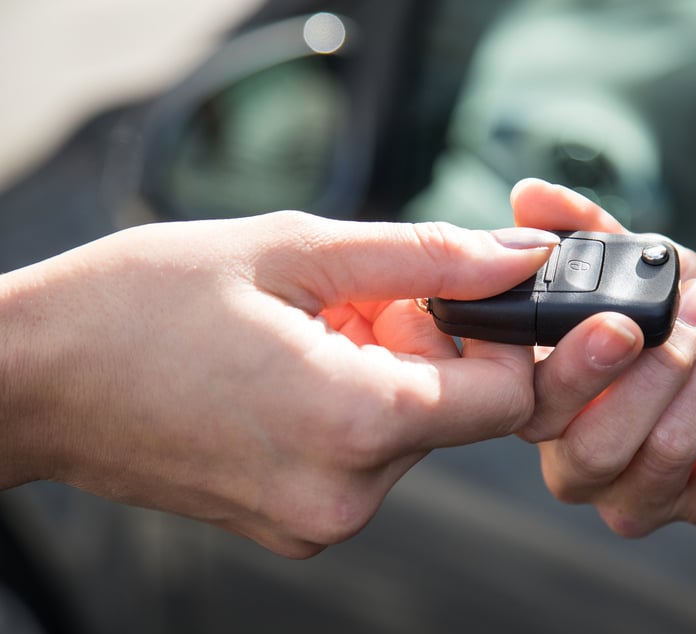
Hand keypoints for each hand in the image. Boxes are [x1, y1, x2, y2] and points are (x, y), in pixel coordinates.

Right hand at [0, 211, 558, 557]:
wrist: (33, 379)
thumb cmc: (139, 304)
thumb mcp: (296, 251)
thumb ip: (428, 255)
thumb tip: (519, 256)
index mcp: (353, 424)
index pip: (507, 396)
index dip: (496, 334)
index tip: (446, 291)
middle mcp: (345, 493)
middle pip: (460, 413)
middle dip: (428, 345)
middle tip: (350, 302)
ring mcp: (318, 518)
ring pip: (414, 433)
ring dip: (387, 373)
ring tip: (308, 333)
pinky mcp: (296, 524)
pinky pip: (367, 459)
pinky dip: (355, 409)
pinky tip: (292, 372)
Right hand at [511, 178, 695, 540]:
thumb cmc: (684, 328)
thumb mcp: (638, 274)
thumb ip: (584, 235)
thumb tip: (528, 194)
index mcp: (547, 411)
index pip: (534, 410)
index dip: (571, 369)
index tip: (620, 318)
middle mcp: (578, 465)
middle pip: (595, 444)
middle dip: (657, 367)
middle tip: (694, 302)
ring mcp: (641, 496)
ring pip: (666, 447)